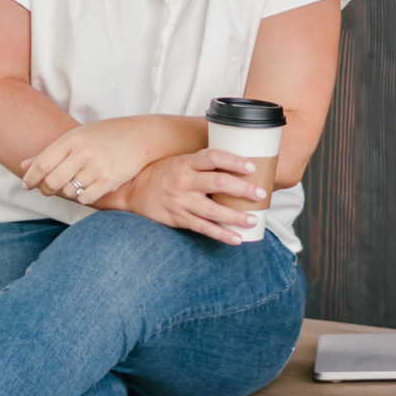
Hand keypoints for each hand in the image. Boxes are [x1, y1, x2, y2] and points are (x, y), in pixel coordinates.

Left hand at [21, 117, 187, 205]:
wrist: (142, 136)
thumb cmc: (107, 135)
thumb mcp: (78, 137)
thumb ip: (50, 152)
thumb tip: (23, 165)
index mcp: (72, 139)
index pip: (42, 163)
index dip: (30, 177)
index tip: (26, 185)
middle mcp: (82, 152)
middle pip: (51, 181)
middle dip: (45, 189)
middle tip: (46, 190)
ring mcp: (96, 166)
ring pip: (68, 191)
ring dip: (65, 193)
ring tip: (70, 186)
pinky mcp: (109, 180)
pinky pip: (85, 198)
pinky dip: (82, 198)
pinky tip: (85, 190)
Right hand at [107, 148, 263, 244]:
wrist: (134, 191)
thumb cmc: (163, 173)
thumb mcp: (181, 161)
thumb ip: (203, 164)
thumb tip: (237, 163)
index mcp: (186, 162)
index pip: (213, 157)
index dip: (233, 161)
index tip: (251, 165)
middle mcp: (184, 181)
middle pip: (217, 184)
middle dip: (242, 189)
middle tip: (260, 193)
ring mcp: (181, 202)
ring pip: (213, 211)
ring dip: (235, 216)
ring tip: (253, 219)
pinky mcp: (179, 219)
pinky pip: (204, 228)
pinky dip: (222, 234)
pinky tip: (237, 238)